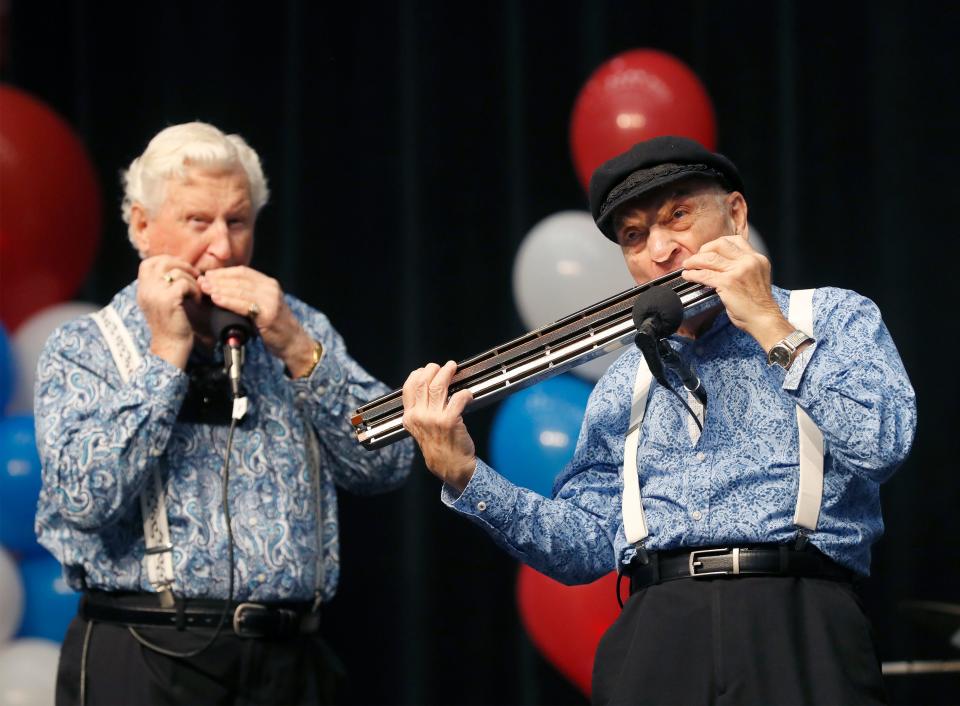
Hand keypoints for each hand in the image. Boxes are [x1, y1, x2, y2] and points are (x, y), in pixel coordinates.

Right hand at [137, 255, 201, 368]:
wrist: (171, 346)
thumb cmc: (171, 325)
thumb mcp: (160, 302)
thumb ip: (161, 286)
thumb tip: (177, 268)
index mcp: (142, 289)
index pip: (148, 263)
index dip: (166, 260)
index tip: (181, 269)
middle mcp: (145, 289)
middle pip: (162, 262)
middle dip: (182, 265)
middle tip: (194, 276)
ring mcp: (155, 293)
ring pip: (177, 272)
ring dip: (192, 280)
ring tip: (196, 293)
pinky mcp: (169, 299)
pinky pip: (185, 283)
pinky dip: (195, 290)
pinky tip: (197, 300)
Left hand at [199, 266, 315, 374]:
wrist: (293, 342)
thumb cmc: (274, 326)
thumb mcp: (262, 305)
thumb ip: (247, 295)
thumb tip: (220, 288)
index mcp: (269, 283)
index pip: (242, 271)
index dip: (223, 272)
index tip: (208, 275)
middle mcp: (271, 289)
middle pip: (239, 279)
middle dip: (218, 280)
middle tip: (201, 281)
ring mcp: (271, 301)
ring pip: (240, 290)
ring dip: (219, 289)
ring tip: (205, 289)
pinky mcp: (268, 314)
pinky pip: (243, 305)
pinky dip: (228, 301)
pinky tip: (216, 299)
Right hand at [402, 361, 476, 491]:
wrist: (450, 466)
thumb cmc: (438, 447)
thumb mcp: (420, 430)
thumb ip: (420, 411)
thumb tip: (428, 387)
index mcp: (409, 417)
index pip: (408, 387)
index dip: (418, 374)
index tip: (425, 370)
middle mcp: (419, 416)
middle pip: (424, 382)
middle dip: (434, 369)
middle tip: (444, 367)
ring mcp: (434, 418)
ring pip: (439, 385)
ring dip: (447, 373)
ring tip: (453, 368)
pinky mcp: (450, 420)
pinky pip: (458, 397)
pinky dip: (465, 393)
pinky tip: (468, 394)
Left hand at [681, 235, 793, 350]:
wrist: (764, 319)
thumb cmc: (758, 304)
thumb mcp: (756, 277)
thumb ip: (743, 267)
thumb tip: (721, 264)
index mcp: (757, 258)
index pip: (735, 240)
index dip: (718, 243)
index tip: (709, 250)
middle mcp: (748, 261)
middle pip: (720, 244)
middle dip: (704, 249)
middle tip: (696, 257)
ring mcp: (738, 271)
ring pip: (709, 258)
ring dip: (694, 261)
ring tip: (687, 265)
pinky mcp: (728, 283)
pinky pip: (704, 274)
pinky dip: (693, 274)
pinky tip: (688, 276)